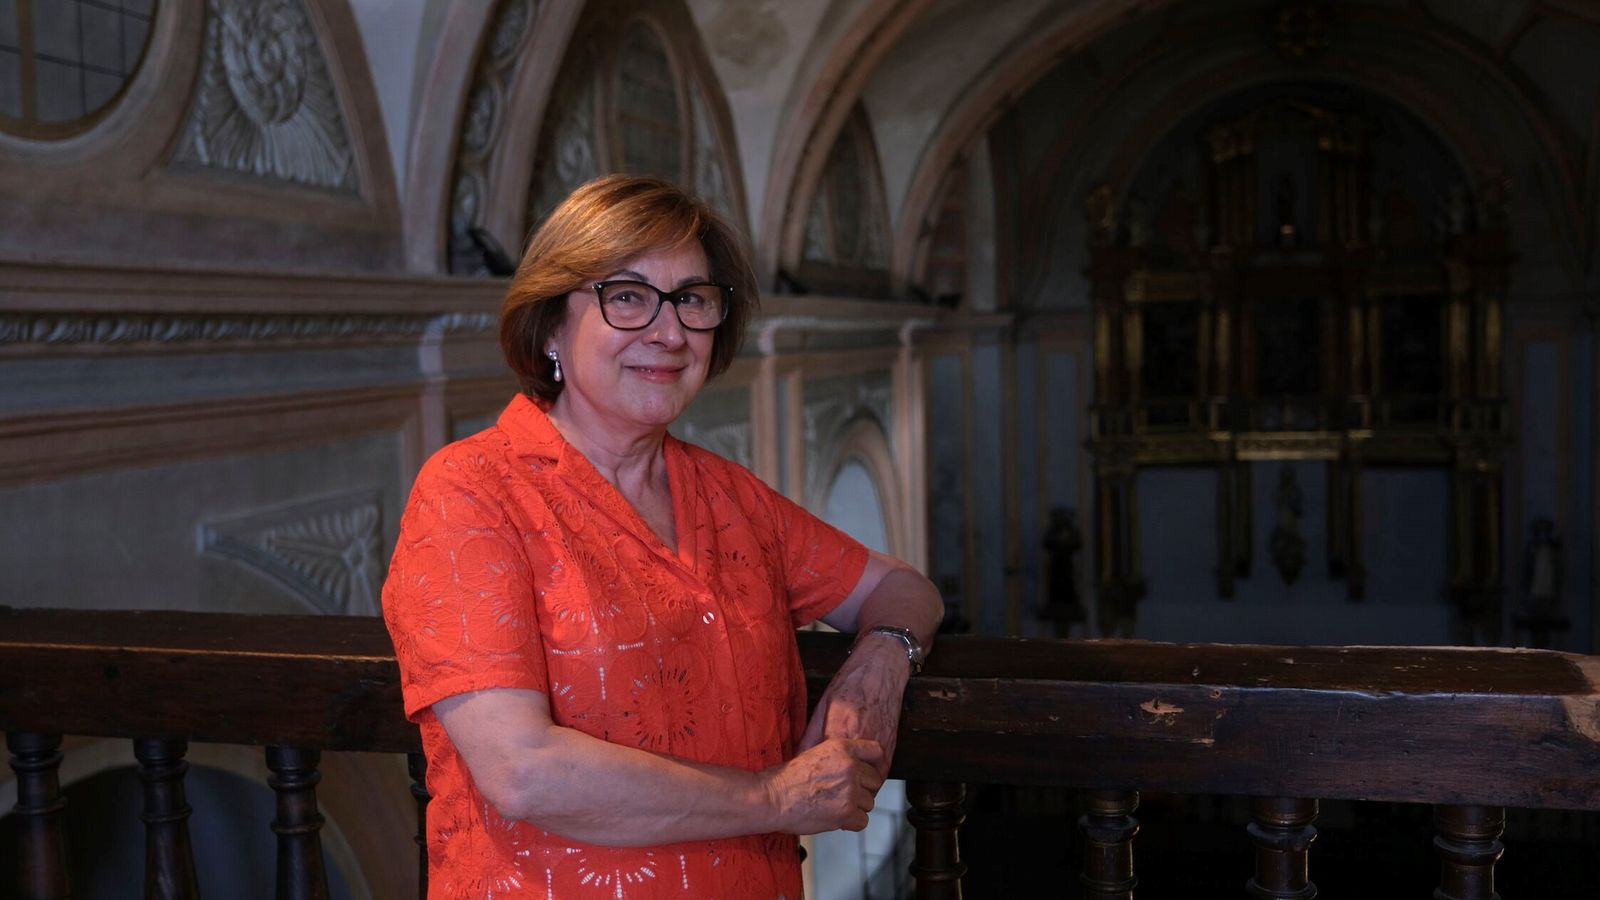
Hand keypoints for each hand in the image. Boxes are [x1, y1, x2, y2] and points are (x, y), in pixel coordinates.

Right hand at [763, 738, 885, 833]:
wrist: (772, 797)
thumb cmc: (788, 779)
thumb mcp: (815, 752)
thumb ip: (840, 757)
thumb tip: (858, 766)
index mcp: (843, 748)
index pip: (877, 752)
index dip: (876, 764)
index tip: (871, 774)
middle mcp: (850, 767)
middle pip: (875, 781)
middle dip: (863, 790)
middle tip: (844, 795)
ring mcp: (850, 790)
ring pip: (870, 803)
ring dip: (856, 807)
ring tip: (834, 806)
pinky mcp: (846, 812)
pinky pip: (863, 821)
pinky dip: (851, 823)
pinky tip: (835, 818)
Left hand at [798, 636, 911, 778]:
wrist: (881, 670)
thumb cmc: (850, 685)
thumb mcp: (822, 706)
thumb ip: (811, 736)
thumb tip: (798, 758)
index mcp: (840, 732)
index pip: (824, 769)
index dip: (815, 782)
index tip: (807, 787)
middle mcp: (861, 742)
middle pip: (846, 780)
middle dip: (833, 790)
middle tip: (822, 795)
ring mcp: (879, 747)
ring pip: (866, 783)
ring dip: (854, 790)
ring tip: (840, 792)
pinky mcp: (891, 748)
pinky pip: (880, 775)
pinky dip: (869, 782)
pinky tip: (858, 782)